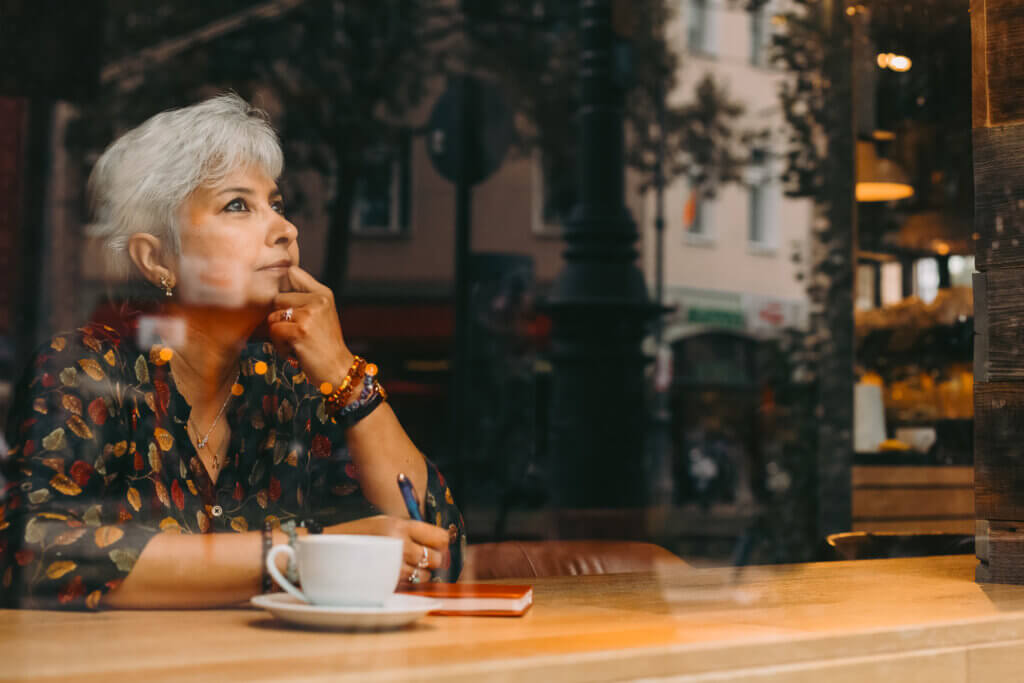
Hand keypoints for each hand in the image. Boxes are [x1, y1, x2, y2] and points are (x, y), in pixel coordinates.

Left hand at [267, 266, 352, 386]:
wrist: (339, 370)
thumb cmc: (325, 345)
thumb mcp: (322, 314)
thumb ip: (305, 297)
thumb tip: (283, 278)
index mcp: (323, 293)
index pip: (293, 273)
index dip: (284, 287)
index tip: (289, 306)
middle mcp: (318, 300)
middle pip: (277, 298)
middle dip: (280, 319)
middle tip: (297, 334)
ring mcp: (309, 315)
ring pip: (273, 317)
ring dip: (279, 335)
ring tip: (297, 343)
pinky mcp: (300, 331)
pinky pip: (274, 332)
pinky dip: (280, 346)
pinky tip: (296, 351)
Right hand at [325, 515, 449, 586]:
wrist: (328, 549)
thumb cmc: (359, 535)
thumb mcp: (384, 523)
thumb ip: (410, 531)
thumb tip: (440, 542)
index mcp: (400, 525)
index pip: (440, 536)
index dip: (442, 543)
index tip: (438, 545)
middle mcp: (399, 543)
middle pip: (436, 558)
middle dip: (433, 560)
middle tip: (423, 558)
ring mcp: (392, 563)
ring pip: (425, 575)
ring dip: (421, 574)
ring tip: (406, 566)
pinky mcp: (385, 581)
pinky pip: (409, 585)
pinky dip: (407, 582)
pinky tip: (394, 573)